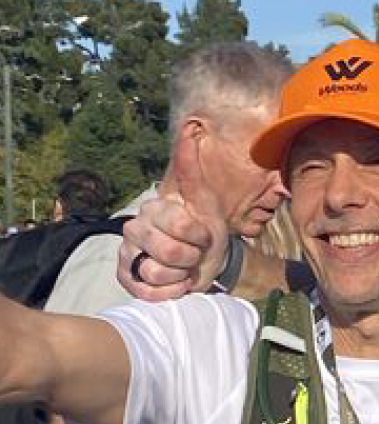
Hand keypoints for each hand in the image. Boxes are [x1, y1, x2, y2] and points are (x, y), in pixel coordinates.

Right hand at [117, 132, 230, 299]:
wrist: (208, 264)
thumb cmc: (206, 233)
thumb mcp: (206, 203)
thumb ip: (193, 171)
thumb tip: (190, 131)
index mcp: (153, 209)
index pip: (180, 224)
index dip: (200, 235)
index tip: (204, 235)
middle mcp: (134, 229)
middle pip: (170, 251)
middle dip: (192, 257)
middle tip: (194, 254)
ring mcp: (127, 254)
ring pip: (158, 272)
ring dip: (181, 276)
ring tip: (183, 269)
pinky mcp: (126, 279)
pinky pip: (149, 291)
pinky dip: (170, 292)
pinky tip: (175, 284)